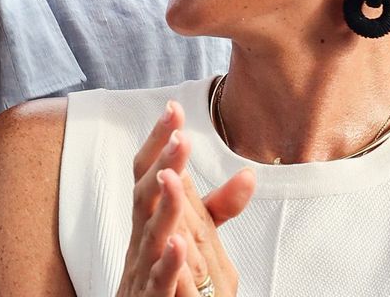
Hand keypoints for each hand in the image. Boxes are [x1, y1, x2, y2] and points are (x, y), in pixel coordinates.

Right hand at [116, 100, 255, 296]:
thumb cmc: (163, 277)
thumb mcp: (192, 235)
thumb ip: (216, 209)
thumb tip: (248, 175)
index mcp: (150, 220)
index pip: (151, 173)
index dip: (160, 142)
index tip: (174, 109)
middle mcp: (142, 238)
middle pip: (146, 194)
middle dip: (160, 163)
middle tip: (178, 135)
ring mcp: (144, 268)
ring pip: (149, 233)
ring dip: (163, 205)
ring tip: (172, 177)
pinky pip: (159, 280)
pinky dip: (168, 261)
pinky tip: (179, 243)